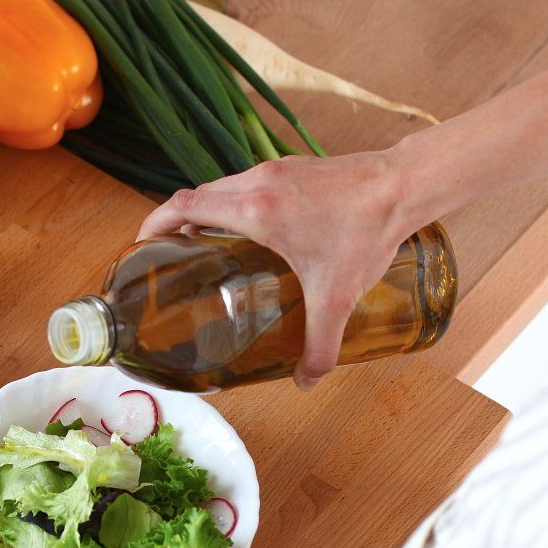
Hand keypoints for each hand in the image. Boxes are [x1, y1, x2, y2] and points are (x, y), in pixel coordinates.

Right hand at [137, 146, 434, 387]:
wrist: (403, 185)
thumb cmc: (367, 232)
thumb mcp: (338, 297)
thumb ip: (320, 344)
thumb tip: (306, 381)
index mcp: (255, 209)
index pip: (183, 205)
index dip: (154, 222)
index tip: (143, 243)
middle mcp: (257, 182)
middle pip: (196, 195)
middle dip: (175, 221)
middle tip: (172, 254)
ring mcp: (275, 169)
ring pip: (222, 186)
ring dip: (206, 211)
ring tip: (206, 245)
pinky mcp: (293, 166)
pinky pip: (247, 182)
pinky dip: (234, 202)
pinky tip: (253, 231)